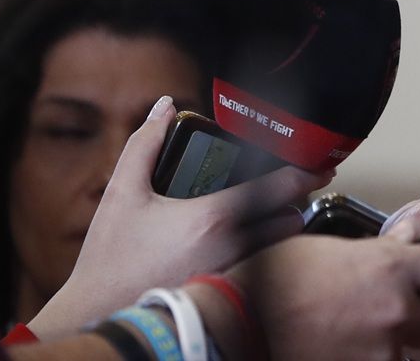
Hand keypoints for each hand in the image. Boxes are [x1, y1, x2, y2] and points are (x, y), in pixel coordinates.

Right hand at [28, 96, 326, 337]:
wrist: (97, 314)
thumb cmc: (110, 259)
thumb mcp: (122, 194)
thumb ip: (145, 144)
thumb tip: (165, 106)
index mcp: (215, 218)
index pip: (282, 189)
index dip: (307, 173)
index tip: (322, 165)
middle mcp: (234, 249)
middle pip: (292, 219)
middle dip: (294, 203)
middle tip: (288, 190)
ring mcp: (235, 277)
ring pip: (282, 248)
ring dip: (281, 230)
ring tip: (267, 217)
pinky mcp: (229, 296)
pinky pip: (266, 271)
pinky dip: (267, 255)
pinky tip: (248, 247)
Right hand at [228, 234, 419, 360]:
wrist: (237, 325)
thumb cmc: (273, 282)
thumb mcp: (329, 248)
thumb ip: (376, 252)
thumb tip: (402, 248)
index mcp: (393, 267)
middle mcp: (397, 308)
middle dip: (416, 317)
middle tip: (386, 314)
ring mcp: (383, 349)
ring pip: (410, 351)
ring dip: (391, 345)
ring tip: (355, 334)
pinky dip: (369, 358)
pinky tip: (344, 348)